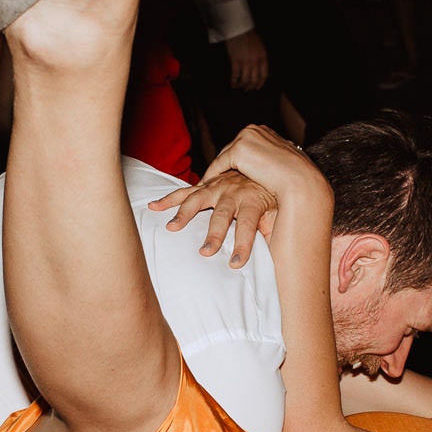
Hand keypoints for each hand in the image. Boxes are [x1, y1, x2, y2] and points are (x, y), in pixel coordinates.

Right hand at [149, 172, 277, 266]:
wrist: (269, 167)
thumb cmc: (272, 196)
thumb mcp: (278, 214)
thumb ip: (273, 230)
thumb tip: (277, 251)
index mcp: (253, 201)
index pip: (247, 225)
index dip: (242, 245)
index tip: (235, 264)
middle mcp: (234, 192)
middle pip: (222, 214)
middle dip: (214, 233)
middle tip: (206, 252)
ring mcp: (218, 187)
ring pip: (199, 200)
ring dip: (185, 213)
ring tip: (173, 227)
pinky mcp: (207, 185)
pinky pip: (185, 192)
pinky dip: (169, 199)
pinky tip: (154, 206)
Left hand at [200, 124, 328, 207]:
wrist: (300, 182)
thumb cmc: (298, 179)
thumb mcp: (284, 167)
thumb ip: (273, 165)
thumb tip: (270, 173)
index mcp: (267, 132)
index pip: (245, 147)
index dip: (235, 162)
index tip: (227, 174)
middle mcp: (255, 130)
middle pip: (231, 150)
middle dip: (223, 166)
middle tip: (212, 181)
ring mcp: (246, 138)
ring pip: (224, 157)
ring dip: (215, 172)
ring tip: (207, 186)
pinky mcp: (239, 150)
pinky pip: (219, 165)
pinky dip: (212, 176)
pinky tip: (207, 187)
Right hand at [224, 28, 268, 90]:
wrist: (239, 29)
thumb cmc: (248, 35)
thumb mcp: (260, 46)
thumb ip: (260, 57)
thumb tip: (259, 68)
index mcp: (263, 57)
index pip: (264, 75)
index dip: (260, 83)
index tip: (257, 87)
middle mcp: (256, 61)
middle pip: (255, 79)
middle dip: (251, 86)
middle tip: (247, 89)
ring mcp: (246, 62)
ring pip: (245, 79)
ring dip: (242, 85)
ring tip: (239, 86)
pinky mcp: (236, 61)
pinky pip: (235, 75)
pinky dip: (234, 81)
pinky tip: (232, 84)